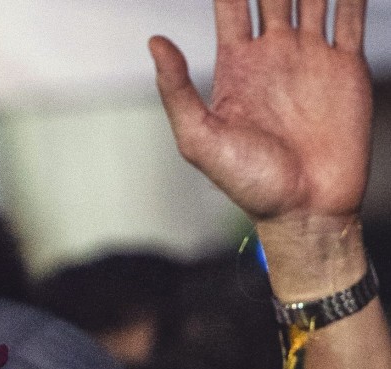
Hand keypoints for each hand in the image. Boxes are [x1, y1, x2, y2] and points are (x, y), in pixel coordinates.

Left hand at [150, 0, 370, 224]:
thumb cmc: (247, 182)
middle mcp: (272, 54)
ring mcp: (309, 58)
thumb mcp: (198, 138)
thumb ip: (177, 89)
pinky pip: (351, 16)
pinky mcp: (345, 69)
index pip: (232, 3)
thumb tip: (154, 40)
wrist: (304, 210)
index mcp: (234, 66)